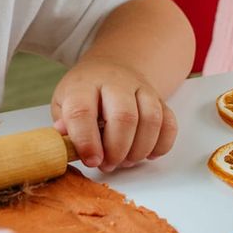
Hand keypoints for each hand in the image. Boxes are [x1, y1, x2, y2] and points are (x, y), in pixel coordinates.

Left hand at [51, 55, 177, 170]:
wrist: (111, 68)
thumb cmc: (84, 93)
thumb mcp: (63, 103)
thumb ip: (64, 126)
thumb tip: (66, 144)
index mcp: (84, 84)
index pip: (83, 111)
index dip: (86, 141)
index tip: (91, 161)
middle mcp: (116, 82)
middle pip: (124, 116)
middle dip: (117, 150)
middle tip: (108, 164)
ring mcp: (141, 88)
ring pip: (151, 119)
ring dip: (139, 149)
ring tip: (125, 161)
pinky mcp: (159, 99)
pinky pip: (169, 123)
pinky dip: (161, 145)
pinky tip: (147, 154)